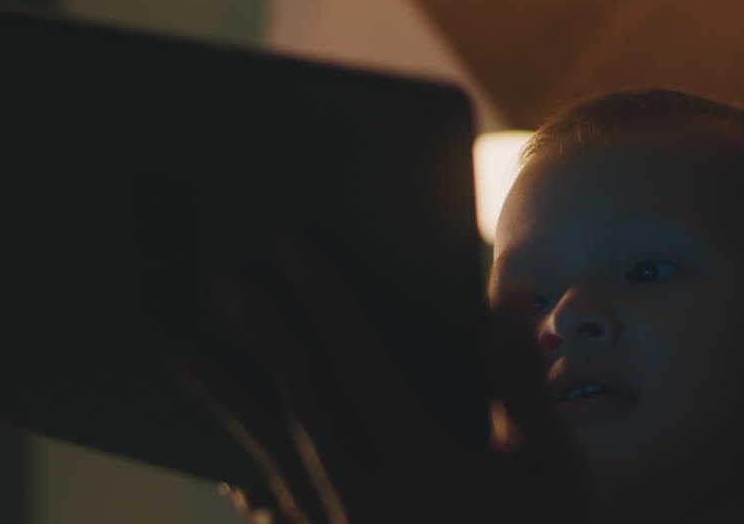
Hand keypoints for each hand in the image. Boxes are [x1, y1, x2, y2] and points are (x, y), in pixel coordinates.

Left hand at [170, 233, 588, 523]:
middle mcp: (369, 506)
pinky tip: (231, 475)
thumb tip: (509, 291)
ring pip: (275, 460)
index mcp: (427, 472)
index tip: (293, 246)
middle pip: (304, 405)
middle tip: (226, 277)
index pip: (362, 367)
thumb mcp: (558, 471)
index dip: (327, 302)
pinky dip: (254, 490)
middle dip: (265, 334)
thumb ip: (523, 382)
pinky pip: (282, 520)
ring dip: (229, 402)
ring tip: (185, 355)